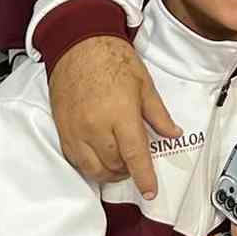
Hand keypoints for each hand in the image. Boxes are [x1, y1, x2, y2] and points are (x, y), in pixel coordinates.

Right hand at [47, 35, 179, 196]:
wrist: (78, 44)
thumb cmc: (114, 59)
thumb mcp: (144, 83)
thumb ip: (158, 114)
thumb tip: (174, 133)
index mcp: (121, 114)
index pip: (134, 155)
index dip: (144, 177)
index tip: (150, 191)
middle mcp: (96, 127)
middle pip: (114, 165)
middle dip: (128, 171)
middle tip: (137, 164)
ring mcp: (76, 131)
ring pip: (93, 169)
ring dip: (109, 173)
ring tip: (120, 164)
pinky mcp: (62, 131)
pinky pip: (76, 161)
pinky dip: (90, 166)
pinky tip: (100, 159)